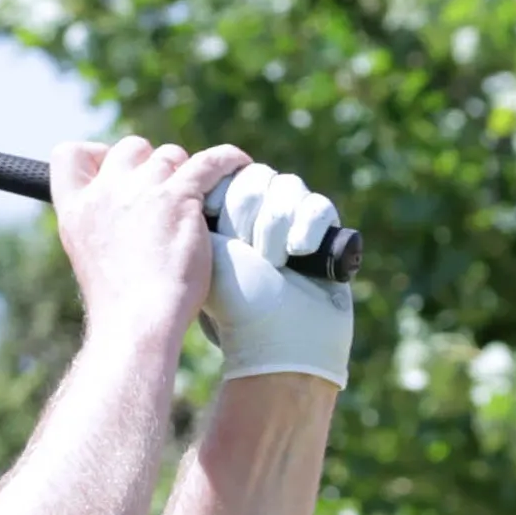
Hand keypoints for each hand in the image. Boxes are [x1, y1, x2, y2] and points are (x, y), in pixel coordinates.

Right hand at [51, 137, 252, 347]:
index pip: (68, 155)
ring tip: (198, 199)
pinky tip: (239, 166)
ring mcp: (141, 191)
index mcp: (76, 211)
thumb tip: (127, 210)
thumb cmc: (119, 303)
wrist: (138, 322)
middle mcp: (104, 194)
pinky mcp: (179, 196)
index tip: (115, 172)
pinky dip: (228, 160)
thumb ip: (102, 225)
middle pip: (129, 147)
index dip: (96, 155)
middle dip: (149, 163)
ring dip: (184, 172)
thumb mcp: (90, 258)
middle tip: (165, 194)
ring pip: (170, 155)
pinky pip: (211, 161)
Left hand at [199, 163, 353, 387]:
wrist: (281, 338)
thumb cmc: (237, 304)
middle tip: (247, 252)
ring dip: (274, 226)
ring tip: (272, 262)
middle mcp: (256, 215)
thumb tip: (192, 176)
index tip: (220, 231)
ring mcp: (291, 221)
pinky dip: (307, 228)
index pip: (225, 176)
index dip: (224, 198)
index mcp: (222, 219)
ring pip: (286, 187)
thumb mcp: (206, 254)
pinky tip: (299, 252)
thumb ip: (196, 212)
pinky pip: (318, 204)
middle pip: (255, 177)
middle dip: (247, 215)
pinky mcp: (323, 230)